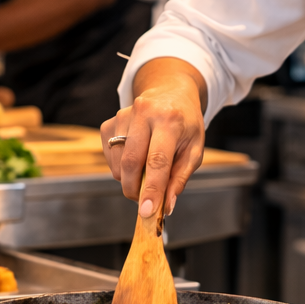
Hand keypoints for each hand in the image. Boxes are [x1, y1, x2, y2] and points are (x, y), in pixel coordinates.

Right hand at [101, 58, 206, 219]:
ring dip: (129, 179)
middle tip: (145, 201)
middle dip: (135, 190)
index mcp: (170, 119)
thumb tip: (167, 206)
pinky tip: (136, 157)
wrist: (170, 92)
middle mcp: (144, 113)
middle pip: (131, 163)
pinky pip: (109, 156)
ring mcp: (123, 116)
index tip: (147, 211)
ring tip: (147, 173)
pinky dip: (120, 167)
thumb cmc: (185, 123)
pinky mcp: (110, 122)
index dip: (152, 189)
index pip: (157, 160)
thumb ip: (180, 178)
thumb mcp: (194, 148)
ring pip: (118, 163)